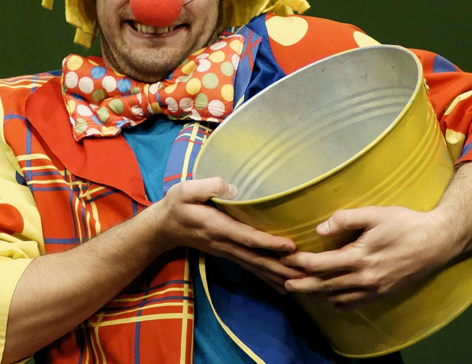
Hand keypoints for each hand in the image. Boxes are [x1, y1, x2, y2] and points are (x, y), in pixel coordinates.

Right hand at [151, 177, 301, 290]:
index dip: (269, 243)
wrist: (163, 227)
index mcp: (217, 227)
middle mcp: (225, 244)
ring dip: (279, 275)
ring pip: (256, 266)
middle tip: (308, 273)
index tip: (291, 246)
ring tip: (303, 283)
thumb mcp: (187, 190)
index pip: (248, 237)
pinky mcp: (228, 252)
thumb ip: (209, 186)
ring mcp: (227, 251)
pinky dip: (268, 277)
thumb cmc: (177, 204)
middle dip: (282, 267)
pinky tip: (283, 285)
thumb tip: (233, 187)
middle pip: (257, 259)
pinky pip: (251, 267)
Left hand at [281, 206, 454, 309]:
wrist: (437, 242)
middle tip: (284, 282)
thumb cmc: (405, 223)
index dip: (300, 262)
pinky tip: (331, 302)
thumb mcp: (374, 214)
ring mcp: (375, 289)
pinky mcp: (384, 293)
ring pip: (338, 297)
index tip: (286, 258)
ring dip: (317, 295)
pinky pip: (356, 304)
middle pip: (325, 285)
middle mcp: (364, 278)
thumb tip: (319, 229)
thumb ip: (346, 220)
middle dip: (302, 284)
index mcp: (359, 257)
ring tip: (302, 291)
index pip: (320, 264)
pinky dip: (339, 304)